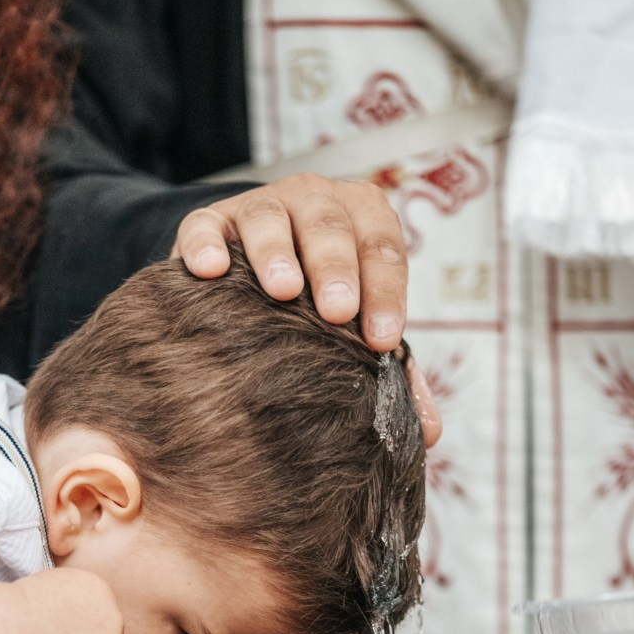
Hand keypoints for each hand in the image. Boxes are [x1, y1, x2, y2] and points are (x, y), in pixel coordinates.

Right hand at [173, 173, 441, 447]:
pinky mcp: (208, 222)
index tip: (382, 340)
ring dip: (277, 253)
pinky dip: (206, 244)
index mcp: (362, 218)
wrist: (253, 270)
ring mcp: (258, 208)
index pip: (382, 250)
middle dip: (335, 268)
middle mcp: (313, 201)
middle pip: (329, 226)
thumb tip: (429, 432)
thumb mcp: (358, 322)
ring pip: (268, 218)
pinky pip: (203, 227)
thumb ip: (394, 370)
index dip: (386, 293)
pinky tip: (210, 270)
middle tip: (337, 312)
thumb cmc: (318, 300)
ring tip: (282, 290)